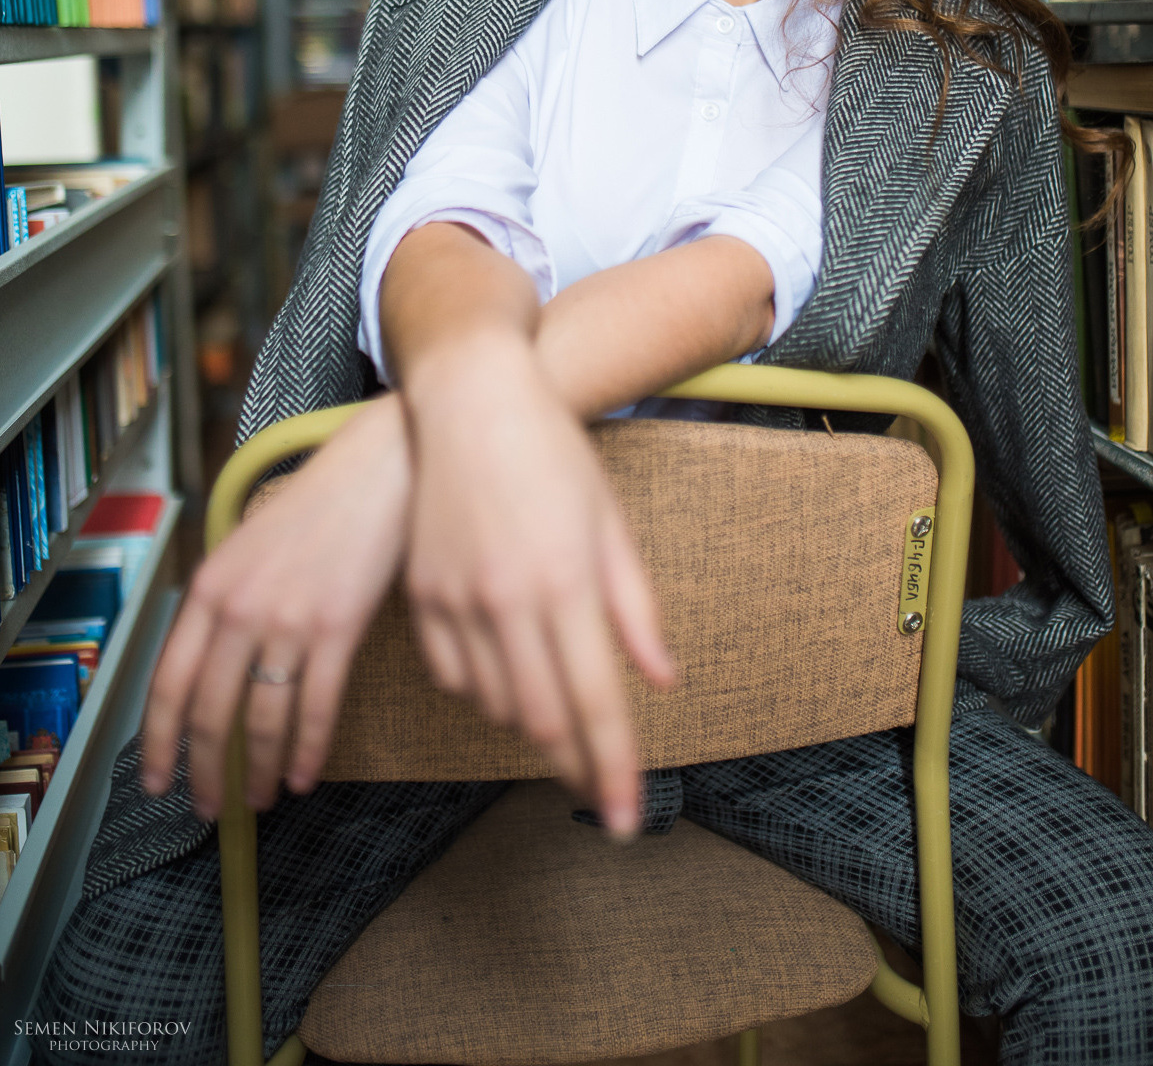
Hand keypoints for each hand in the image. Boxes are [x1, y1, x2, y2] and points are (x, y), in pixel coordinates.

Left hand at [140, 393, 410, 819]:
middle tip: (205, 806)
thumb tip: (213, 666)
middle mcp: (240, 607)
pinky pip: (316, 708)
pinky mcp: (337, 628)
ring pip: (261, 719)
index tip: (157, 779)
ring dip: (258, 770)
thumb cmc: (321, 504)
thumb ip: (226, 600)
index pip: (168, 681)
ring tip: (261, 799)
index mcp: (210, 586)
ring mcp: (288, 620)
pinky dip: (309, 750)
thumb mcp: (250, 543)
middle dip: (204, 771)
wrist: (379, 469)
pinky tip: (306, 775)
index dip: (158, 741)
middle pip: (209, 712)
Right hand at [404, 336, 675, 835]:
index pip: (596, 702)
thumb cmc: (554, 453)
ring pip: (495, 704)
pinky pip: (453, 675)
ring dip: (532, 728)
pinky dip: (484, 694)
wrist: (471, 399)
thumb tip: (663, 680)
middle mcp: (508, 599)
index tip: (628, 820)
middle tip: (599, 788)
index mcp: (566, 582)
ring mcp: (457, 599)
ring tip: (560, 729)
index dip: (613, 770)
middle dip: (574, 765)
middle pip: (543, 718)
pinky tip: (507, 683)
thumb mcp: (611, 522)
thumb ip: (636, 608)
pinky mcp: (422, 594)